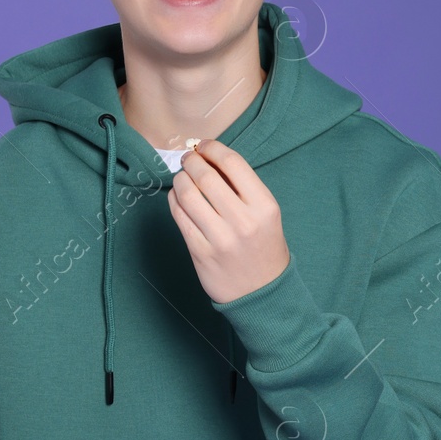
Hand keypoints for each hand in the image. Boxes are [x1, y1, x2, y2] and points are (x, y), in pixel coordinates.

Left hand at [168, 139, 290, 305]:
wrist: (262, 293)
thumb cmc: (263, 247)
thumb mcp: (266, 215)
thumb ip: (243, 189)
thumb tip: (209, 160)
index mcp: (265, 206)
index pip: (233, 163)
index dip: (213, 148)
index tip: (204, 146)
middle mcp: (243, 221)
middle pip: (206, 176)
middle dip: (192, 162)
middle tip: (188, 160)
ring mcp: (220, 238)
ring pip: (188, 195)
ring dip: (180, 179)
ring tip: (182, 178)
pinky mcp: (200, 252)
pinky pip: (179, 217)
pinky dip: (174, 201)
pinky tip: (178, 197)